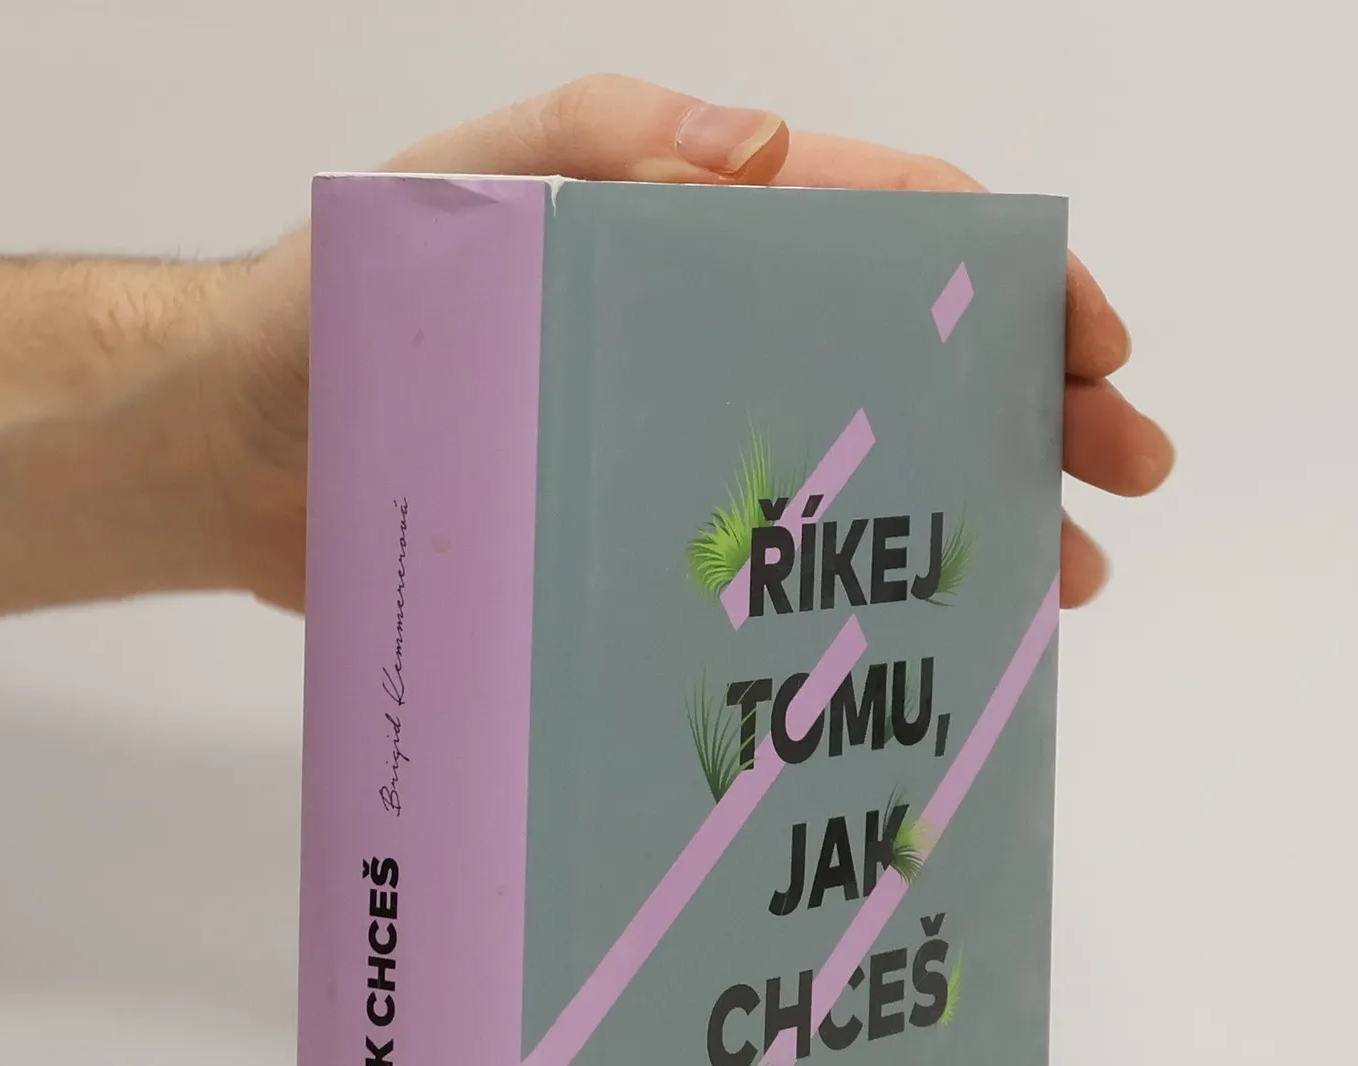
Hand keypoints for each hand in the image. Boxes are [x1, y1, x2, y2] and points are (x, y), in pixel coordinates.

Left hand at [205, 74, 1172, 616]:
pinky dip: (870, 594)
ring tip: (1067, 580)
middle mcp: (716, 337)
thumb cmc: (338, 305)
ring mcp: (691, 446)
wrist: (234, 454)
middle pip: (918, 360)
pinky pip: (789, 564)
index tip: (1092, 343)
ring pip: (875, 470)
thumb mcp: (464, 190)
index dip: (1014, 279)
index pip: (899, 230)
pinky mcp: (648, 546)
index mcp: (700, 230)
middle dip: (1041, 405)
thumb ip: (602, 137)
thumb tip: (760, 145)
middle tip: (1123, 475)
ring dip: (984, 511)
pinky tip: (932, 635)